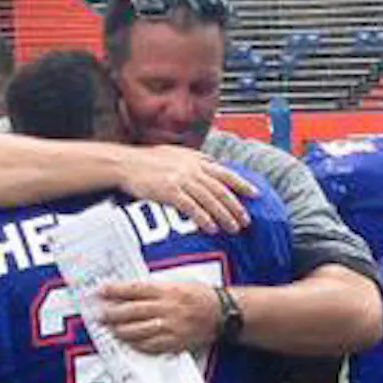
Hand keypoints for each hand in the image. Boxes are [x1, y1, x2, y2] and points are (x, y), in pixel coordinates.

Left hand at [96, 280, 219, 354]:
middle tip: (99, 314)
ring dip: (121, 330)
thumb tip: (130, 292)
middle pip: (132, 311)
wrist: (223, 313)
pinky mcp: (175, 342)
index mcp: (167, 290)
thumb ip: (156, 288)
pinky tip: (129, 342)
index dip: (115, 291)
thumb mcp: (179, 283)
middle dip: (112, 313)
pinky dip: (137, 344)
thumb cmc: (200, 296)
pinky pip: (151, 345)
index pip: (134, 290)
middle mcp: (167, 308)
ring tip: (111, 329)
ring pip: (138, 330)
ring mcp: (171, 327)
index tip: (101, 291)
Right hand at [118, 146, 256, 233]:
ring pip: (209, 199)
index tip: (256, 195)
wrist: (126, 164)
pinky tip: (211, 228)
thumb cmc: (149, 161)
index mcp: (196, 160)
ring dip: (223, 215)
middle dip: (236, 206)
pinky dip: (203, 217)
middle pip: (220, 189)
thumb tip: (215, 164)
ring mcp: (180, 179)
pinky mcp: (168, 191)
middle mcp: (192, 169)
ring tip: (233, 228)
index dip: (242, 184)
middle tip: (246, 221)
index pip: (225, 173)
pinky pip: (190, 207)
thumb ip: (197, 160)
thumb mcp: (177, 154)